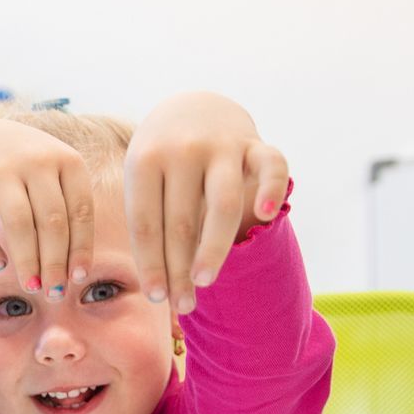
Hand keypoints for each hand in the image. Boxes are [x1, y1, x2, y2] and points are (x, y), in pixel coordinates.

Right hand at [0, 118, 96, 298]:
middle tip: (54, 293)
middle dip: (54, 263)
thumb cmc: (33, 174)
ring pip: (18, 223)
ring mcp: (1, 166)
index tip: (78, 279)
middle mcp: (36, 159)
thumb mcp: (59, 179)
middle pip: (51, 222)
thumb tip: (77, 275)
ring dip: (26, 261)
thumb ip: (72, 214)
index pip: (80, 213)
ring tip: (31, 287)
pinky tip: (0, 265)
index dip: (81, 249)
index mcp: (68, 160)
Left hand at [124, 93, 289, 313]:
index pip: (146, 224)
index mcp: (144, 161)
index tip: (156, 298)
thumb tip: (156, 288)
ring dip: (213, 247)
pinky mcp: (255, 142)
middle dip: (180, 268)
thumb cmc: (161, 162)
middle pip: (181, 221)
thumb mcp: (142, 181)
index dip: (152, 264)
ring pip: (222, 203)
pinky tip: (266, 215)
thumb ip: (149, 222)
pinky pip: (271, 165)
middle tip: (181, 305)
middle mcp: (182, 151)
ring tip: (205, 281)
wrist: (192, 107)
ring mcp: (221, 145)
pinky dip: (271, 188)